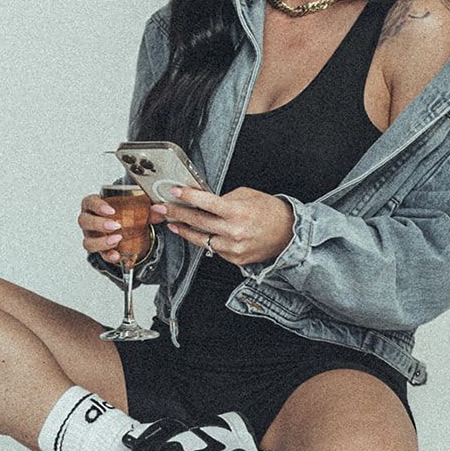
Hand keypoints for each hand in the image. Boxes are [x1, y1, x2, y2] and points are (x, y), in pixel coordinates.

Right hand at [78, 192, 166, 265]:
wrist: (124, 227)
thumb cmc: (122, 213)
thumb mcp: (134, 208)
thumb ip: (146, 209)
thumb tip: (160, 209)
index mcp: (94, 205)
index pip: (89, 202)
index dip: (97, 206)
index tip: (110, 210)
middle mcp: (88, 220)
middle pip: (84, 221)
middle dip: (99, 224)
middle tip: (116, 226)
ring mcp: (91, 236)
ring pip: (88, 241)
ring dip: (101, 242)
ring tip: (117, 240)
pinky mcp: (97, 249)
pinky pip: (98, 255)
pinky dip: (108, 256)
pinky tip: (117, 255)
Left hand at [154, 185, 294, 266]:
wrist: (289, 234)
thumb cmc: (270, 212)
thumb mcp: (247, 196)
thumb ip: (224, 198)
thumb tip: (203, 199)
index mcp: (237, 212)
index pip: (206, 202)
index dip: (187, 196)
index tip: (173, 191)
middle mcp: (234, 231)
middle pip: (197, 221)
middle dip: (176, 213)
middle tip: (161, 207)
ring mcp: (233, 248)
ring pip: (200, 239)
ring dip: (185, 230)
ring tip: (173, 223)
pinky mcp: (234, 259)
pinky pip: (213, 249)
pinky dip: (206, 240)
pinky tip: (198, 233)